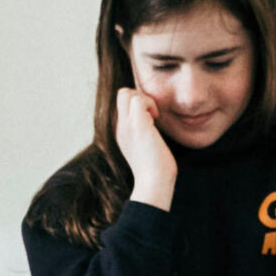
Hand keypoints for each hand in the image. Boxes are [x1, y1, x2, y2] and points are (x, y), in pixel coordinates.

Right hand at [116, 87, 176, 208]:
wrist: (154, 182)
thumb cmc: (154, 168)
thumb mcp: (144, 146)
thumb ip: (143, 132)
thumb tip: (152, 120)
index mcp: (120, 132)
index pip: (121, 103)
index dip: (137, 104)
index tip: (150, 118)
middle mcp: (119, 128)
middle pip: (121, 94)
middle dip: (140, 97)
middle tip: (152, 114)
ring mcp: (126, 126)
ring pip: (127, 93)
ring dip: (145, 100)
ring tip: (154, 117)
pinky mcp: (137, 126)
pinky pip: (138, 99)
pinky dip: (150, 104)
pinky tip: (156, 119)